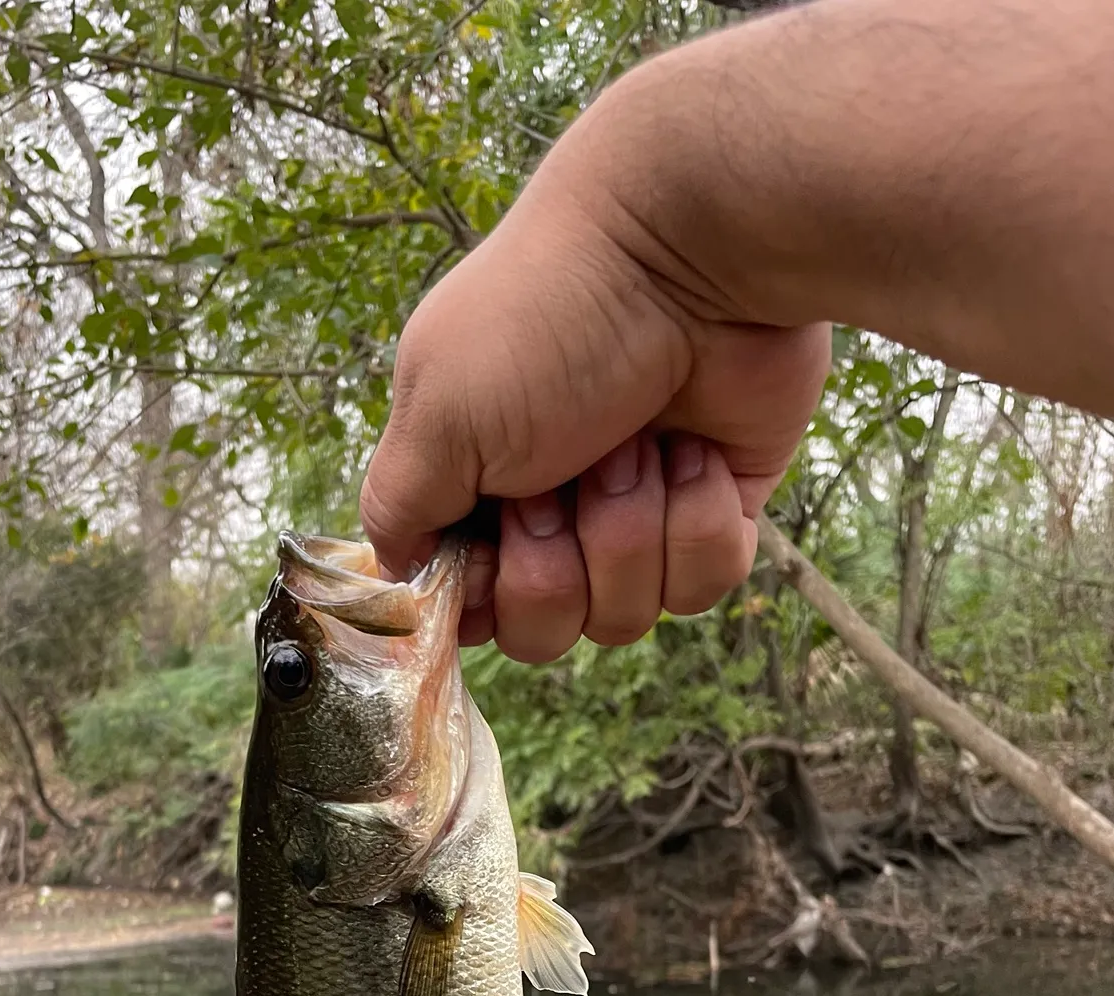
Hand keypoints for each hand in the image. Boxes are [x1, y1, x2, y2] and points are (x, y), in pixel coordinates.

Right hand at [360, 143, 829, 660]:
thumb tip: (396, 572)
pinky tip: (695, 452)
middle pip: (542, 631)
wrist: (689, 247)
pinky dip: (698, 522)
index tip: (491, 535)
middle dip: (554, 562)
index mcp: (475, 487)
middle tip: (567, 472)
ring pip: (624, 617)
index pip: (465, 605)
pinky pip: (701, 587)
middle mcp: (552, 510)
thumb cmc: (546, 318)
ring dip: (628, 528)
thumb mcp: (435, 412)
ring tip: (637, 440)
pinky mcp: (717, 510)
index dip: (481, 593)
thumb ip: (396, 506)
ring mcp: (637, 514)